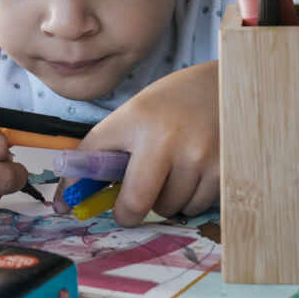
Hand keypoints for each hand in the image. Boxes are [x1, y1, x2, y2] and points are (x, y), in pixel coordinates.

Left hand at [54, 61, 219, 225]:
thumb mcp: (137, 112)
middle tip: (129, 207)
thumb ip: (110, 150)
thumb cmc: (175, 102)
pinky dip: (190, 199)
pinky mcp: (221, 170)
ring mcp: (196, 155)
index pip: (91, 161)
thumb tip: (71, 199)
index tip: (71, 205)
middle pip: (135, 203)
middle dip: (127, 213)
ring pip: (168, 208)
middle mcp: (164, 137)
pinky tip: (195, 172)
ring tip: (173, 171)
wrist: (227, 84)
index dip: (77, 190)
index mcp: (134, 118)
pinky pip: (194, 207)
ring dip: (165, 201)